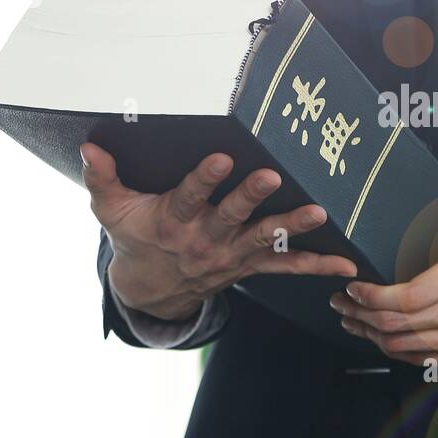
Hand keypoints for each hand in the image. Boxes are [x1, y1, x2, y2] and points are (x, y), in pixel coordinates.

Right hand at [82, 142, 356, 319]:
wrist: (153, 289)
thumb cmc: (135, 237)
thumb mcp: (111, 211)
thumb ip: (102, 178)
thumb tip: (90, 148)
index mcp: (172, 222)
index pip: (188, 197)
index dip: (203, 179)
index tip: (220, 159)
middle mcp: (204, 239)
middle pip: (230, 216)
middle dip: (250, 196)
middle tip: (271, 176)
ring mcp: (230, 255)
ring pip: (264, 239)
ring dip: (292, 227)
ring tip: (319, 214)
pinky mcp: (250, 266)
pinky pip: (286, 267)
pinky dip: (317, 265)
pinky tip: (347, 266)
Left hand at [330, 166, 437, 371]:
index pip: (405, 297)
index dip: (370, 297)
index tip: (354, 285)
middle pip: (396, 325)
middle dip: (359, 315)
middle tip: (341, 302)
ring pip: (405, 347)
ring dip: (373, 335)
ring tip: (354, 320)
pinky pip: (424, 360)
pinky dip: (398, 350)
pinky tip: (384, 338)